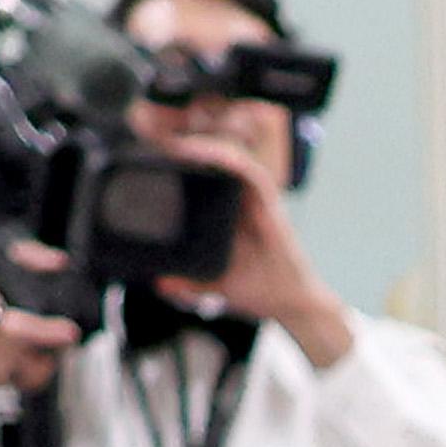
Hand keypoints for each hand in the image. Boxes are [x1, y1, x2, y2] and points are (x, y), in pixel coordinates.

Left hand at [147, 133, 353, 369]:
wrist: (291, 304)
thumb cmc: (259, 291)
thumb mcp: (214, 284)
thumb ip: (188, 282)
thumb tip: (158, 282)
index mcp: (229, 216)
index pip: (203, 179)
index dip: (181, 164)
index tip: (153, 158)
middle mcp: (243, 202)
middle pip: (215, 162)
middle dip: (189, 148)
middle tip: (157, 142)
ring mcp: (257, 201)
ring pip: (230, 160)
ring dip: (206, 147)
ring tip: (178, 144)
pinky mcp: (270, 203)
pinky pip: (249, 171)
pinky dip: (229, 159)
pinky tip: (208, 153)